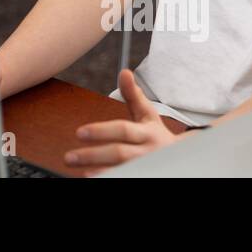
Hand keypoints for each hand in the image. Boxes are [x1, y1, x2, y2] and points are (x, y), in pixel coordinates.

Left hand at [63, 69, 180, 176]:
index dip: (100, 131)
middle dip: (93, 155)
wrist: (183, 161)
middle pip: (119, 153)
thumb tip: (124, 72)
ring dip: (100, 172)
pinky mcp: (145, 177)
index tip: (78, 132)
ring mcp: (146, 168)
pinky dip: (109, 178)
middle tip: (69, 157)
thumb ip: (133, 95)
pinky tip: (91, 178)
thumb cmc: (156, 135)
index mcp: (147, 133)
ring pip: (123, 170)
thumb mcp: (147, 115)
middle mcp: (147, 152)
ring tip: (80, 172)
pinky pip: (126, 178)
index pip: (122, 130)